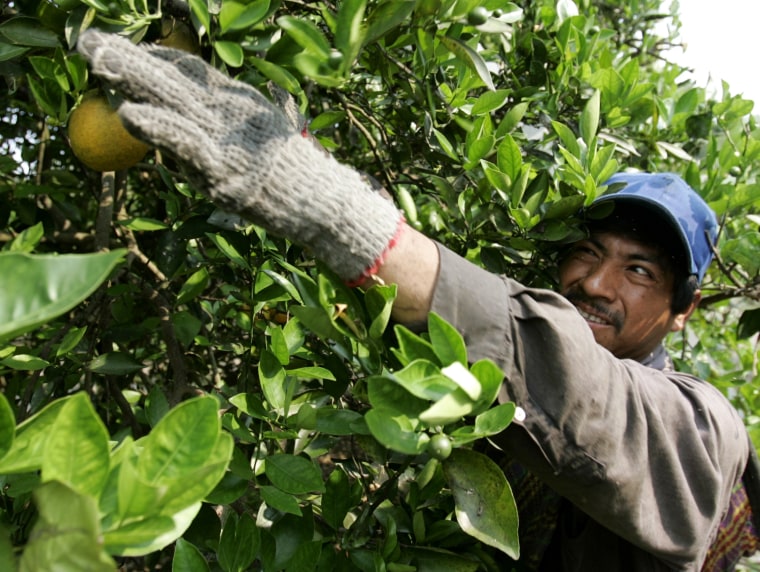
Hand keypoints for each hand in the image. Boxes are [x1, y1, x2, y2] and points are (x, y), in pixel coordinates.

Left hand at [77, 30, 402, 282]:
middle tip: (88, 42)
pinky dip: (158, 128)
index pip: (188, 69)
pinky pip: (185, 144)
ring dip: (131, 80)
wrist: (322, 201)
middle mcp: (228, 111)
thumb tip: (274, 94)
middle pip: (171, 77)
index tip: (118, 47)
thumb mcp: (282, 130)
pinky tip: (128, 113)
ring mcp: (224, 139)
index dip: (152, 56)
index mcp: (237, 99)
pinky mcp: (222, 170)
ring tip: (97, 62)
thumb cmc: (300, 171)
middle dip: (127, 58)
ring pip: (172, 102)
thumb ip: (268, 110)